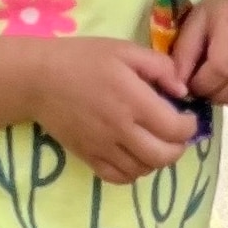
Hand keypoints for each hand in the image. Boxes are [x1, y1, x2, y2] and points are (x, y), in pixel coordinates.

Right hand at [28, 39, 200, 183]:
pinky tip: (133, 154)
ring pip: (143, 170)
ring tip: (154, 141)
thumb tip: (182, 90)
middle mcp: (121, 129)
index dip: (190, 126)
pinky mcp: (88, 157)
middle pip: (164, 156)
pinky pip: (118, 178)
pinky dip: (133, 171)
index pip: (176, 129)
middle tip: (175, 132)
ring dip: (156, 160)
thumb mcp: (125, 50)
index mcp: (134, 101)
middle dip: (178, 147)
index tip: (186, 115)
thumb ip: (160, 67)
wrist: (38, 79)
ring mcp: (103, 147)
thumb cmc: (83, 59)